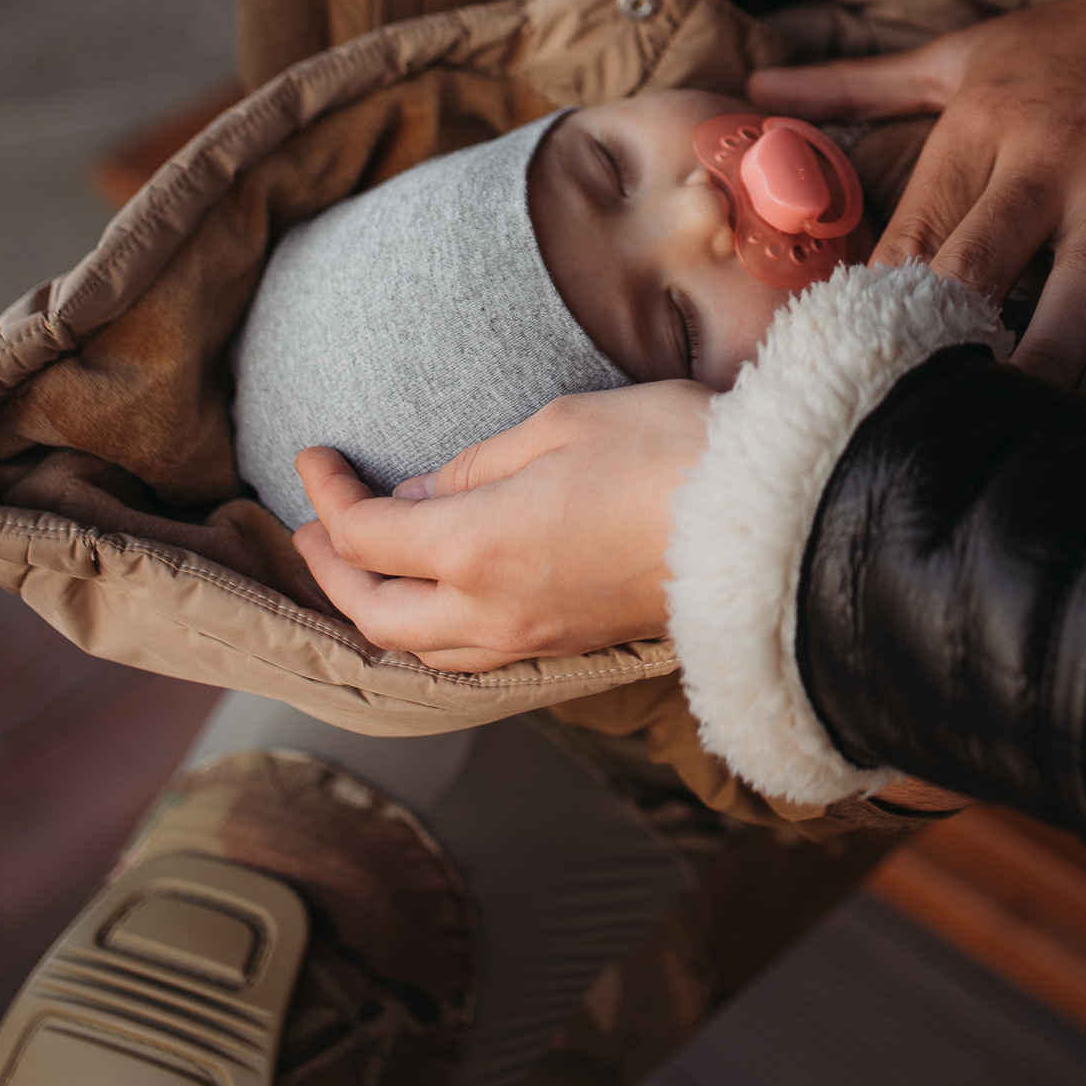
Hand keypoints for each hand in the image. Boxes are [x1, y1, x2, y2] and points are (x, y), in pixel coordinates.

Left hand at [291, 382, 710, 670]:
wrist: (773, 518)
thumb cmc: (670, 449)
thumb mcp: (561, 425)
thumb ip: (474, 467)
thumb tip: (413, 496)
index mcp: (478, 547)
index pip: (367, 535)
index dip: (327, 496)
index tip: (312, 456)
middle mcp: (494, 611)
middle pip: (375, 615)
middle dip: (330, 570)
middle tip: (313, 525)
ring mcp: (534, 639)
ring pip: (420, 651)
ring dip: (376, 611)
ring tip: (361, 567)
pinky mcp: (571, 648)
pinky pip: (471, 660)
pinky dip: (429, 634)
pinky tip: (436, 604)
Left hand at [752, 0, 1085, 384]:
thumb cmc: (1066, 47)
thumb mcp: (958, 55)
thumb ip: (857, 84)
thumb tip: (757, 85)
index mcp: (982, 125)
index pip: (919, 225)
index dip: (883, 296)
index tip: (855, 365)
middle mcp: (1052, 154)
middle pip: (992, 253)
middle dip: (958, 329)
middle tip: (927, 412)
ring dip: (1062, 340)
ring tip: (1033, 412)